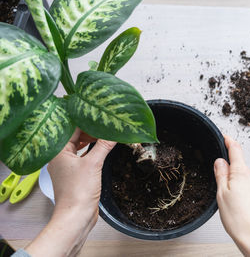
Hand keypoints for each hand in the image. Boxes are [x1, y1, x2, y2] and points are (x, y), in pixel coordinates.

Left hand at [25, 128, 115, 256]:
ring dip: (90, 140)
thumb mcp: (93, 164)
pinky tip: (101, 147)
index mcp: (58, 151)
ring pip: (78, 146)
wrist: (76, 215)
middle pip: (74, 136)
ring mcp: (66, 166)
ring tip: (104, 132)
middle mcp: (59, 157)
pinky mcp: (74, 174)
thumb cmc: (77, 192)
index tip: (95, 112)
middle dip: (89, 129)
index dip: (83, 119)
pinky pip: (82, 156)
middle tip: (103, 122)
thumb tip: (114, 132)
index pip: (70, 128)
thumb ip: (103, 145)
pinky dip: (91, 150)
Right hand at [214, 135, 249, 256]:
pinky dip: (246, 195)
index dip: (228, 141)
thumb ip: (221, 174)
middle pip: (240, 167)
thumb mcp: (222, 194)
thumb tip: (220, 161)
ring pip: (246, 180)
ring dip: (238, 186)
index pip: (236, 149)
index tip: (225, 137)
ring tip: (232, 205)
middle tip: (222, 189)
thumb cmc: (240, 220)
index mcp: (242, 174)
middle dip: (230, 173)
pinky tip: (242, 208)